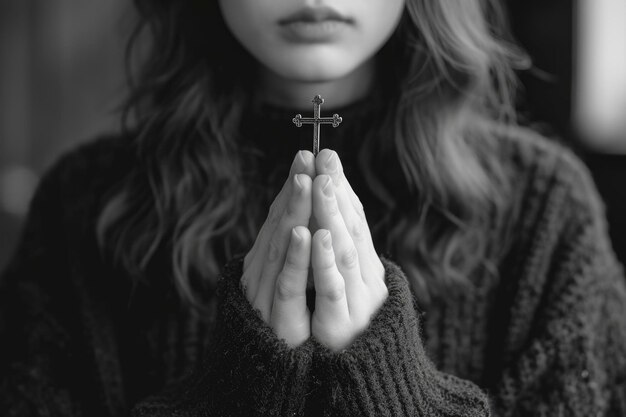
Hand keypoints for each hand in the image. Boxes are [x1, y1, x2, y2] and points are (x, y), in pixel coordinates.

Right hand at [242, 151, 314, 347]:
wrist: (261, 374)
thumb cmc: (279, 322)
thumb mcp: (284, 282)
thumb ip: (287, 252)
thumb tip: (301, 217)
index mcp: (267, 263)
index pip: (281, 218)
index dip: (293, 187)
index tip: (307, 156)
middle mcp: (262, 274)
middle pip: (279, 225)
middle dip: (294, 190)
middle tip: (306, 155)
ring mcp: (266, 295)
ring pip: (279, 247)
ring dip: (292, 212)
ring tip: (304, 180)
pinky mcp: (275, 319)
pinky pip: (285, 284)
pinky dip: (294, 257)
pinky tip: (303, 232)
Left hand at [310, 149, 387, 351]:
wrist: (370, 379)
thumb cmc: (352, 328)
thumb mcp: (349, 287)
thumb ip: (345, 256)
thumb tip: (333, 218)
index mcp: (365, 267)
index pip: (355, 221)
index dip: (341, 188)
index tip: (327, 156)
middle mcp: (365, 279)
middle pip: (351, 229)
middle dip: (338, 191)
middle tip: (326, 156)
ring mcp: (355, 301)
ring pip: (344, 252)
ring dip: (333, 215)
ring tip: (323, 183)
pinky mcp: (340, 325)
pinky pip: (332, 289)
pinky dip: (324, 262)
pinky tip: (317, 235)